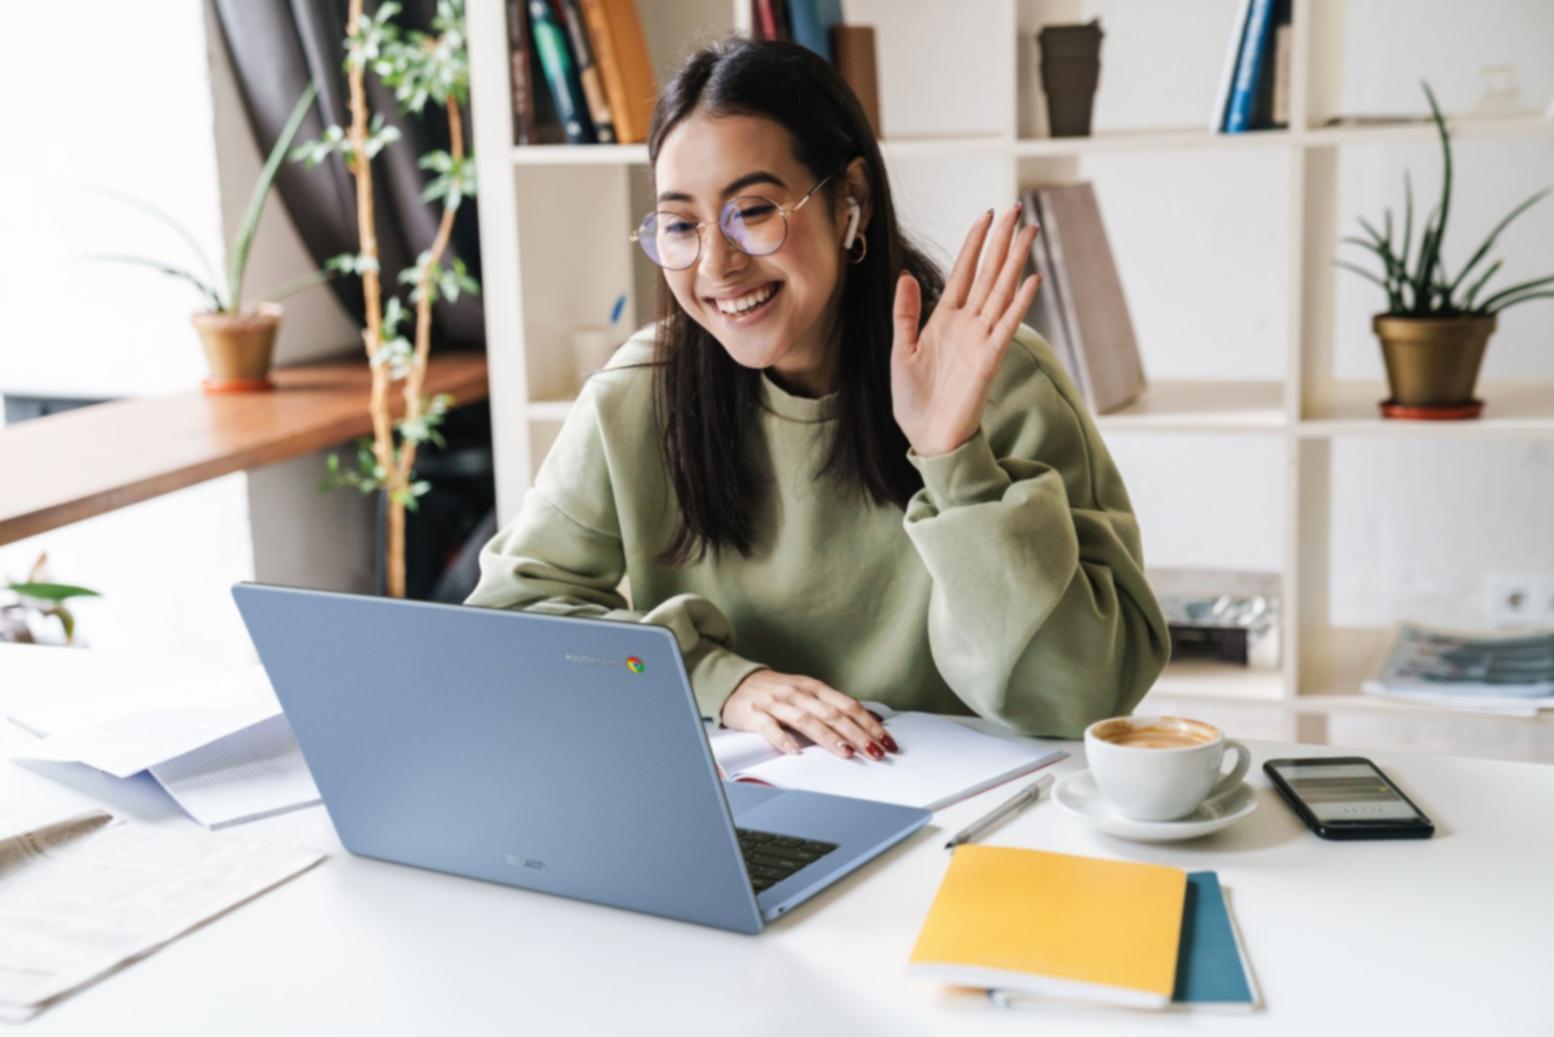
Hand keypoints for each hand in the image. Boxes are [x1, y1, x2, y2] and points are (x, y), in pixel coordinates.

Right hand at [721, 669, 898, 760]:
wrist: (736, 683)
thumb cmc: (777, 691)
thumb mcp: (808, 692)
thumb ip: (835, 705)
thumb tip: (871, 719)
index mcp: (814, 687)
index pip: (847, 705)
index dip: (869, 723)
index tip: (886, 741)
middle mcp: (797, 693)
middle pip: (832, 714)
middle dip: (857, 734)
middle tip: (876, 752)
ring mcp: (776, 703)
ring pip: (806, 720)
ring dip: (828, 737)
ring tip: (846, 752)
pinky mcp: (754, 715)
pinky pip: (770, 728)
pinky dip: (783, 740)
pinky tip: (796, 752)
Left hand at [891, 204, 1041, 456]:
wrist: (927, 437)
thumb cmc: (914, 400)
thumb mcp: (901, 350)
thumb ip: (905, 313)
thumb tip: (905, 275)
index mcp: (944, 320)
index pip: (963, 272)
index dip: (974, 243)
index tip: (986, 215)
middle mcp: (967, 324)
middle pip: (988, 273)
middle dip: (1001, 241)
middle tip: (1017, 208)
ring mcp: (981, 340)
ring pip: (1001, 291)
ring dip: (1015, 261)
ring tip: (1029, 232)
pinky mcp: (989, 360)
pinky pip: (1007, 326)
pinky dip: (1019, 303)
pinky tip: (1031, 279)